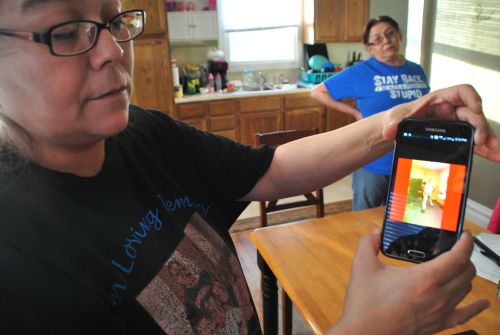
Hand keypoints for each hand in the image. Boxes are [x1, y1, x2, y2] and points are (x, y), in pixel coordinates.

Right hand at [328, 230, 489, 334]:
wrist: (363, 332)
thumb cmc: (364, 303)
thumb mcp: (362, 265)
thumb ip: (368, 243)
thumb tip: (375, 233)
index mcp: (423, 279)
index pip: (457, 257)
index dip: (466, 243)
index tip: (465, 235)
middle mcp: (437, 296)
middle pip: (467, 272)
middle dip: (465, 257)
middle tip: (455, 249)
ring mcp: (439, 312)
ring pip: (466, 289)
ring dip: (465, 275)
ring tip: (457, 268)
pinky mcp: (437, 325)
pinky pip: (465, 315)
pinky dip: (476, 307)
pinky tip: (482, 303)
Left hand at [382, 84, 499, 161]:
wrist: (396, 130)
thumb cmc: (398, 118)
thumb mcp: (394, 118)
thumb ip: (392, 123)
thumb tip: (389, 131)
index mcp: (440, 100)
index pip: (462, 91)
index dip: (472, 97)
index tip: (476, 109)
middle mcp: (451, 109)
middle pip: (473, 113)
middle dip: (480, 126)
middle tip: (480, 140)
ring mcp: (456, 123)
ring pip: (477, 128)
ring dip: (488, 139)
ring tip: (496, 151)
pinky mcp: (456, 136)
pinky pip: (473, 141)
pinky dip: (484, 149)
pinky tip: (494, 156)